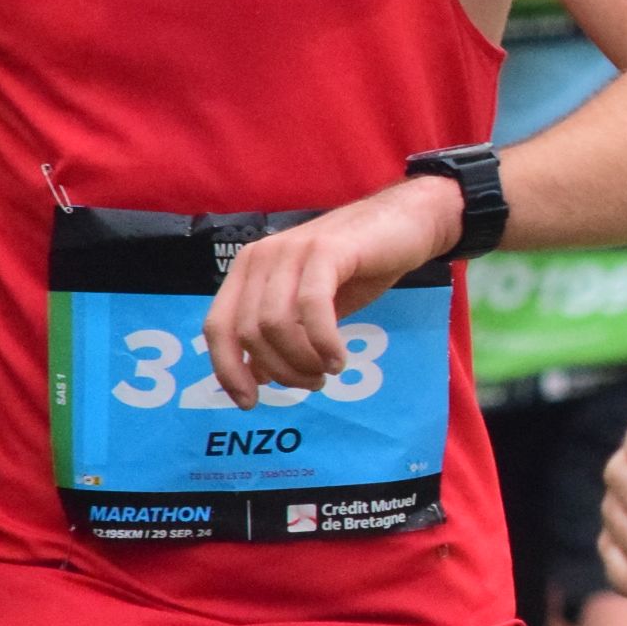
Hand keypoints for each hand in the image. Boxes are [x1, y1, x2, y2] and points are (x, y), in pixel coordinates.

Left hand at [199, 177, 460, 406]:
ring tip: (327, 371)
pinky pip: (312, 308)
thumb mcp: (313, 308)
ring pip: (275, 324)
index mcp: (249, 270)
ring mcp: (292, 251)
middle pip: (249, 332)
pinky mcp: (326, 251)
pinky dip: (323, 343)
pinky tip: (338, 359)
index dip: (227, 370)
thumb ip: (282, 336)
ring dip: (302, 361)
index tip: (250, 403)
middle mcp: (261, 257)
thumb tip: (255, 377)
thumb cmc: (360, 267)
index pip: (218, 327)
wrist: (408, 222)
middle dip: (280, 370)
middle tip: (312, 384)